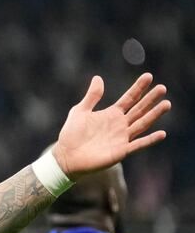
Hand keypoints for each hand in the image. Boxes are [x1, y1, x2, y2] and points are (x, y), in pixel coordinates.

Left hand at [52, 73, 169, 178]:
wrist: (66, 157)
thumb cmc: (71, 135)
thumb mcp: (80, 111)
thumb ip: (92, 96)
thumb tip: (98, 78)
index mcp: (111, 114)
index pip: (129, 98)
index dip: (138, 88)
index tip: (148, 76)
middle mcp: (120, 125)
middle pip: (139, 109)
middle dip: (150, 99)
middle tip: (162, 88)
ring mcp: (122, 138)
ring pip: (142, 124)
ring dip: (154, 115)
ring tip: (166, 104)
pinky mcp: (121, 151)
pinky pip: (138, 145)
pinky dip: (149, 140)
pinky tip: (162, 134)